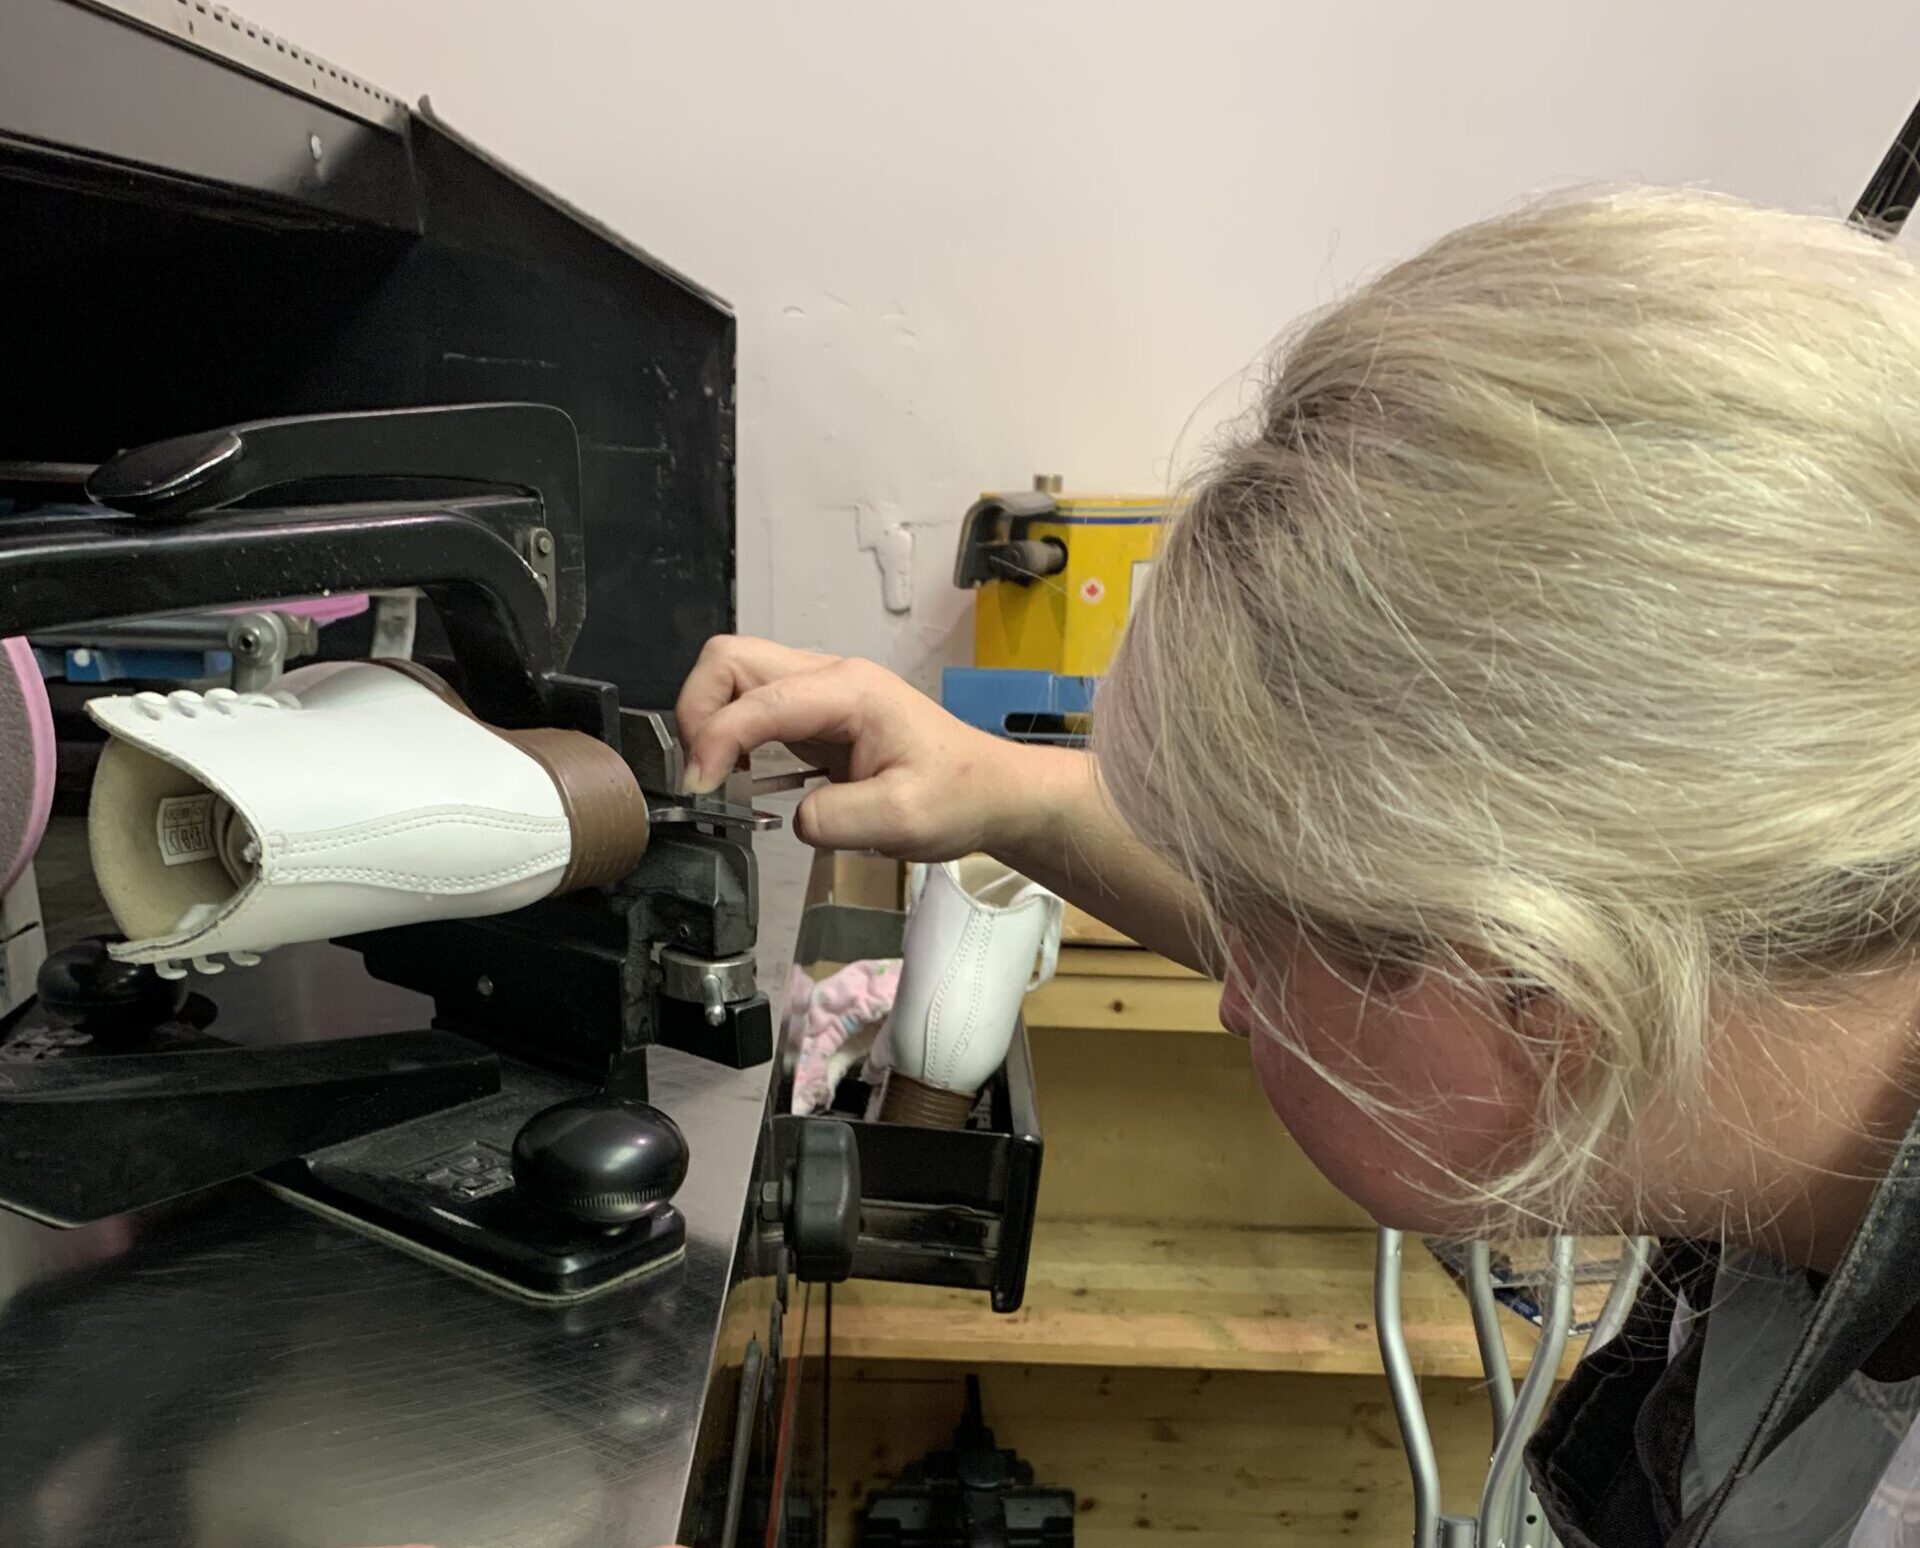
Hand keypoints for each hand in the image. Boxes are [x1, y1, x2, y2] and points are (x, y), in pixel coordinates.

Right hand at [675, 636, 1027, 859]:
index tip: (703, 791)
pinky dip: (729, 732)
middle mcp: (831, 677)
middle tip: (702, 774)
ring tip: (718, 776)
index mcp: (851, 691)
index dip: (715, 741)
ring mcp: (822, 691)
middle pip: (730, 660)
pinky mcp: (816, 714)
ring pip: (734, 674)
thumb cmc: (961, 794)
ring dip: (710, 720)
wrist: (993, 790)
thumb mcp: (905, 820)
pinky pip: (752, 704)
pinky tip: (742, 774)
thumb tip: (793, 818)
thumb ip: (838, 819)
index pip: (757, 700)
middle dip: (698, 712)